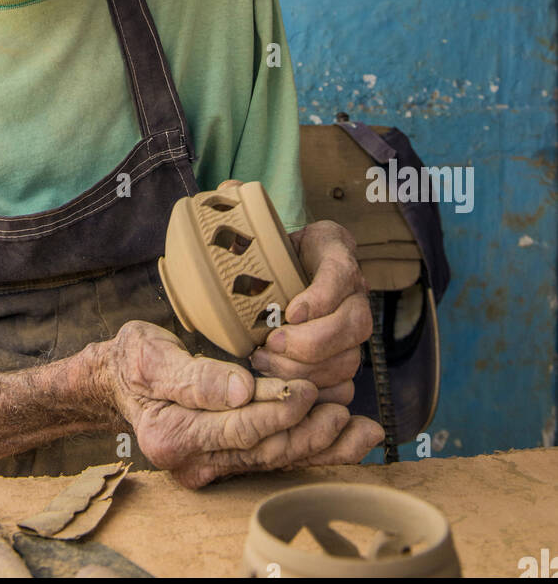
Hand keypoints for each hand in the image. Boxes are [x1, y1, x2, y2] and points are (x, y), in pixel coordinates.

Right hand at [96, 318, 380, 488]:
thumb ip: (194, 376)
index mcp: (170, 436)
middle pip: (263, 451)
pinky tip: (347, 437)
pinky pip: (275, 458)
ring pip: (275, 459)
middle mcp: (192, 462)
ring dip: (320, 445)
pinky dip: (313, 448)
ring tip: (358, 427)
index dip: (275, 412)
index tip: (304, 390)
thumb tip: (240, 388)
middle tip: (342, 409)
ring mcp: (210, 466)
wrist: (117, 380)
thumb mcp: (151, 355)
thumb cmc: (134, 360)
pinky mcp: (227, 460)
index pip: (237, 429)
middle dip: (308, 433)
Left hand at [251, 219, 373, 405]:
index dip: (320, 297)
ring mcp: (354, 328)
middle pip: (354, 323)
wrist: (285, 272)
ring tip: (268, 363)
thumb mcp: (262, 223)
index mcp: (335, 251)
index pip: (341, 274)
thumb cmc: (269, 251)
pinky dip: (318, 391)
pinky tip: (286, 386)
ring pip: (350, 359)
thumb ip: (243, 207)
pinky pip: (346, 385)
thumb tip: (227, 191)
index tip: (290, 312)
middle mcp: (355, 291)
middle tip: (271, 344)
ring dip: (308, 369)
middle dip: (312, 342)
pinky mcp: (346, 358)